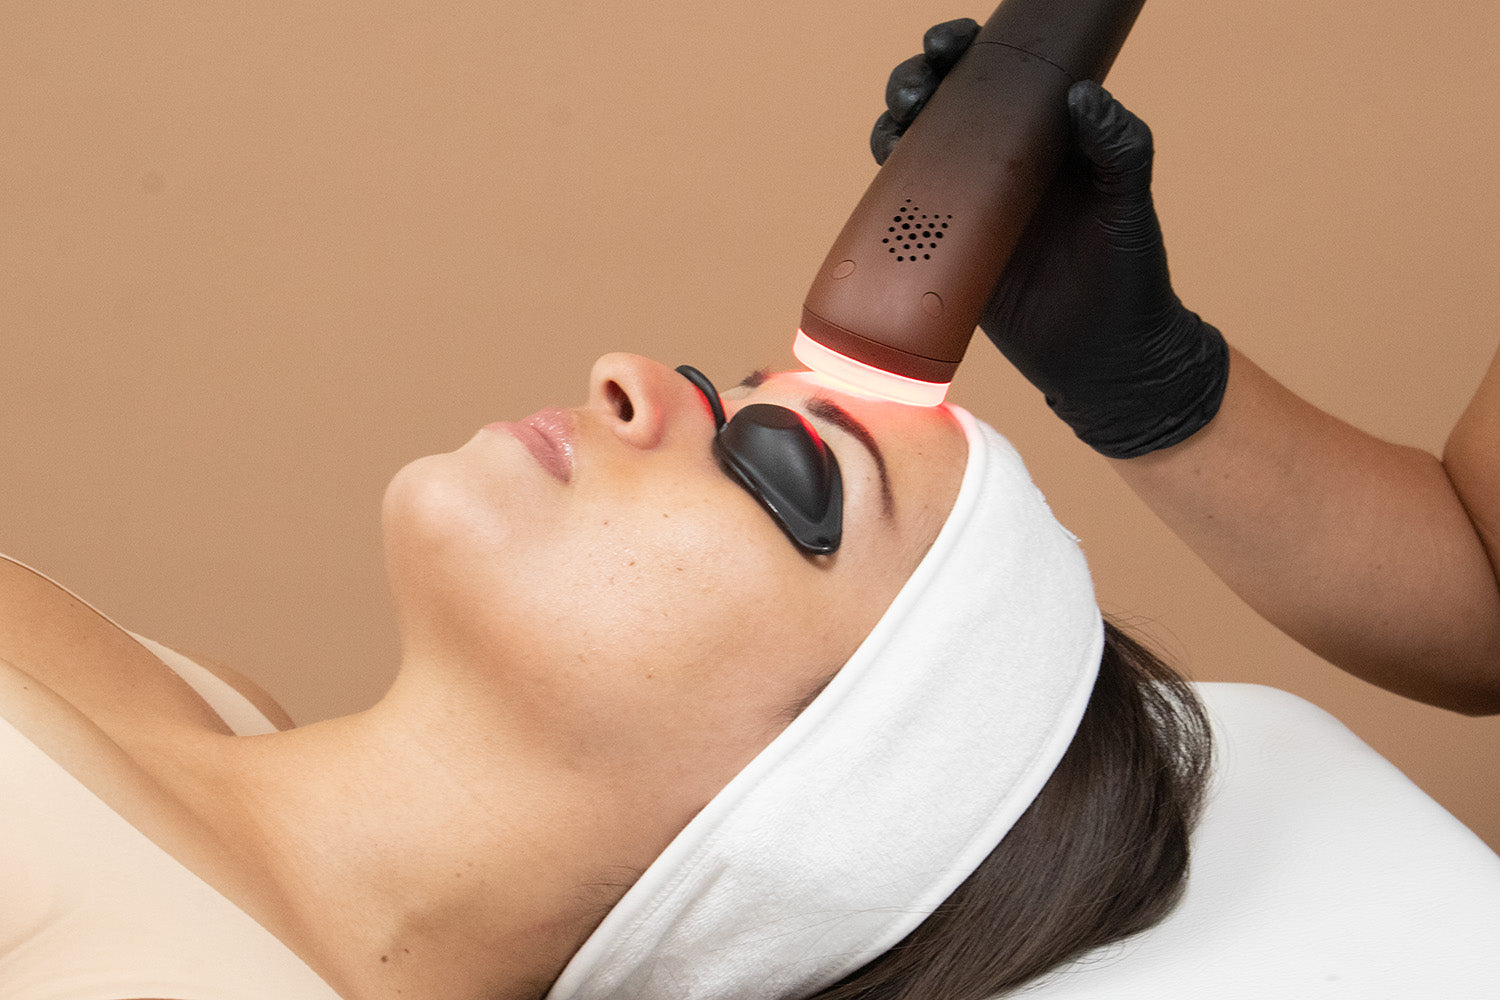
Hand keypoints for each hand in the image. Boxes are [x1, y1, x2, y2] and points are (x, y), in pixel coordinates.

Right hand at [872, 21, 1227, 458]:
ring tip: (898, 124)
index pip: (997, 79)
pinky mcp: (945, 255)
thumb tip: (1082, 94)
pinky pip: (903, 215)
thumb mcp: (1128, 205)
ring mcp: (968, 210)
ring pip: (915, 152)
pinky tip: (885, 173)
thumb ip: (1118, 147)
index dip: (967, 52)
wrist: (1106, 360)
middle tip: (919, 85)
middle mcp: (1000, 167)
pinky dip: (886, 190)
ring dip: (894, 126)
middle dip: (918, 80)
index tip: (956, 44)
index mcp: (1044, 140)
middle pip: (942, 106)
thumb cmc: (1130, 278)